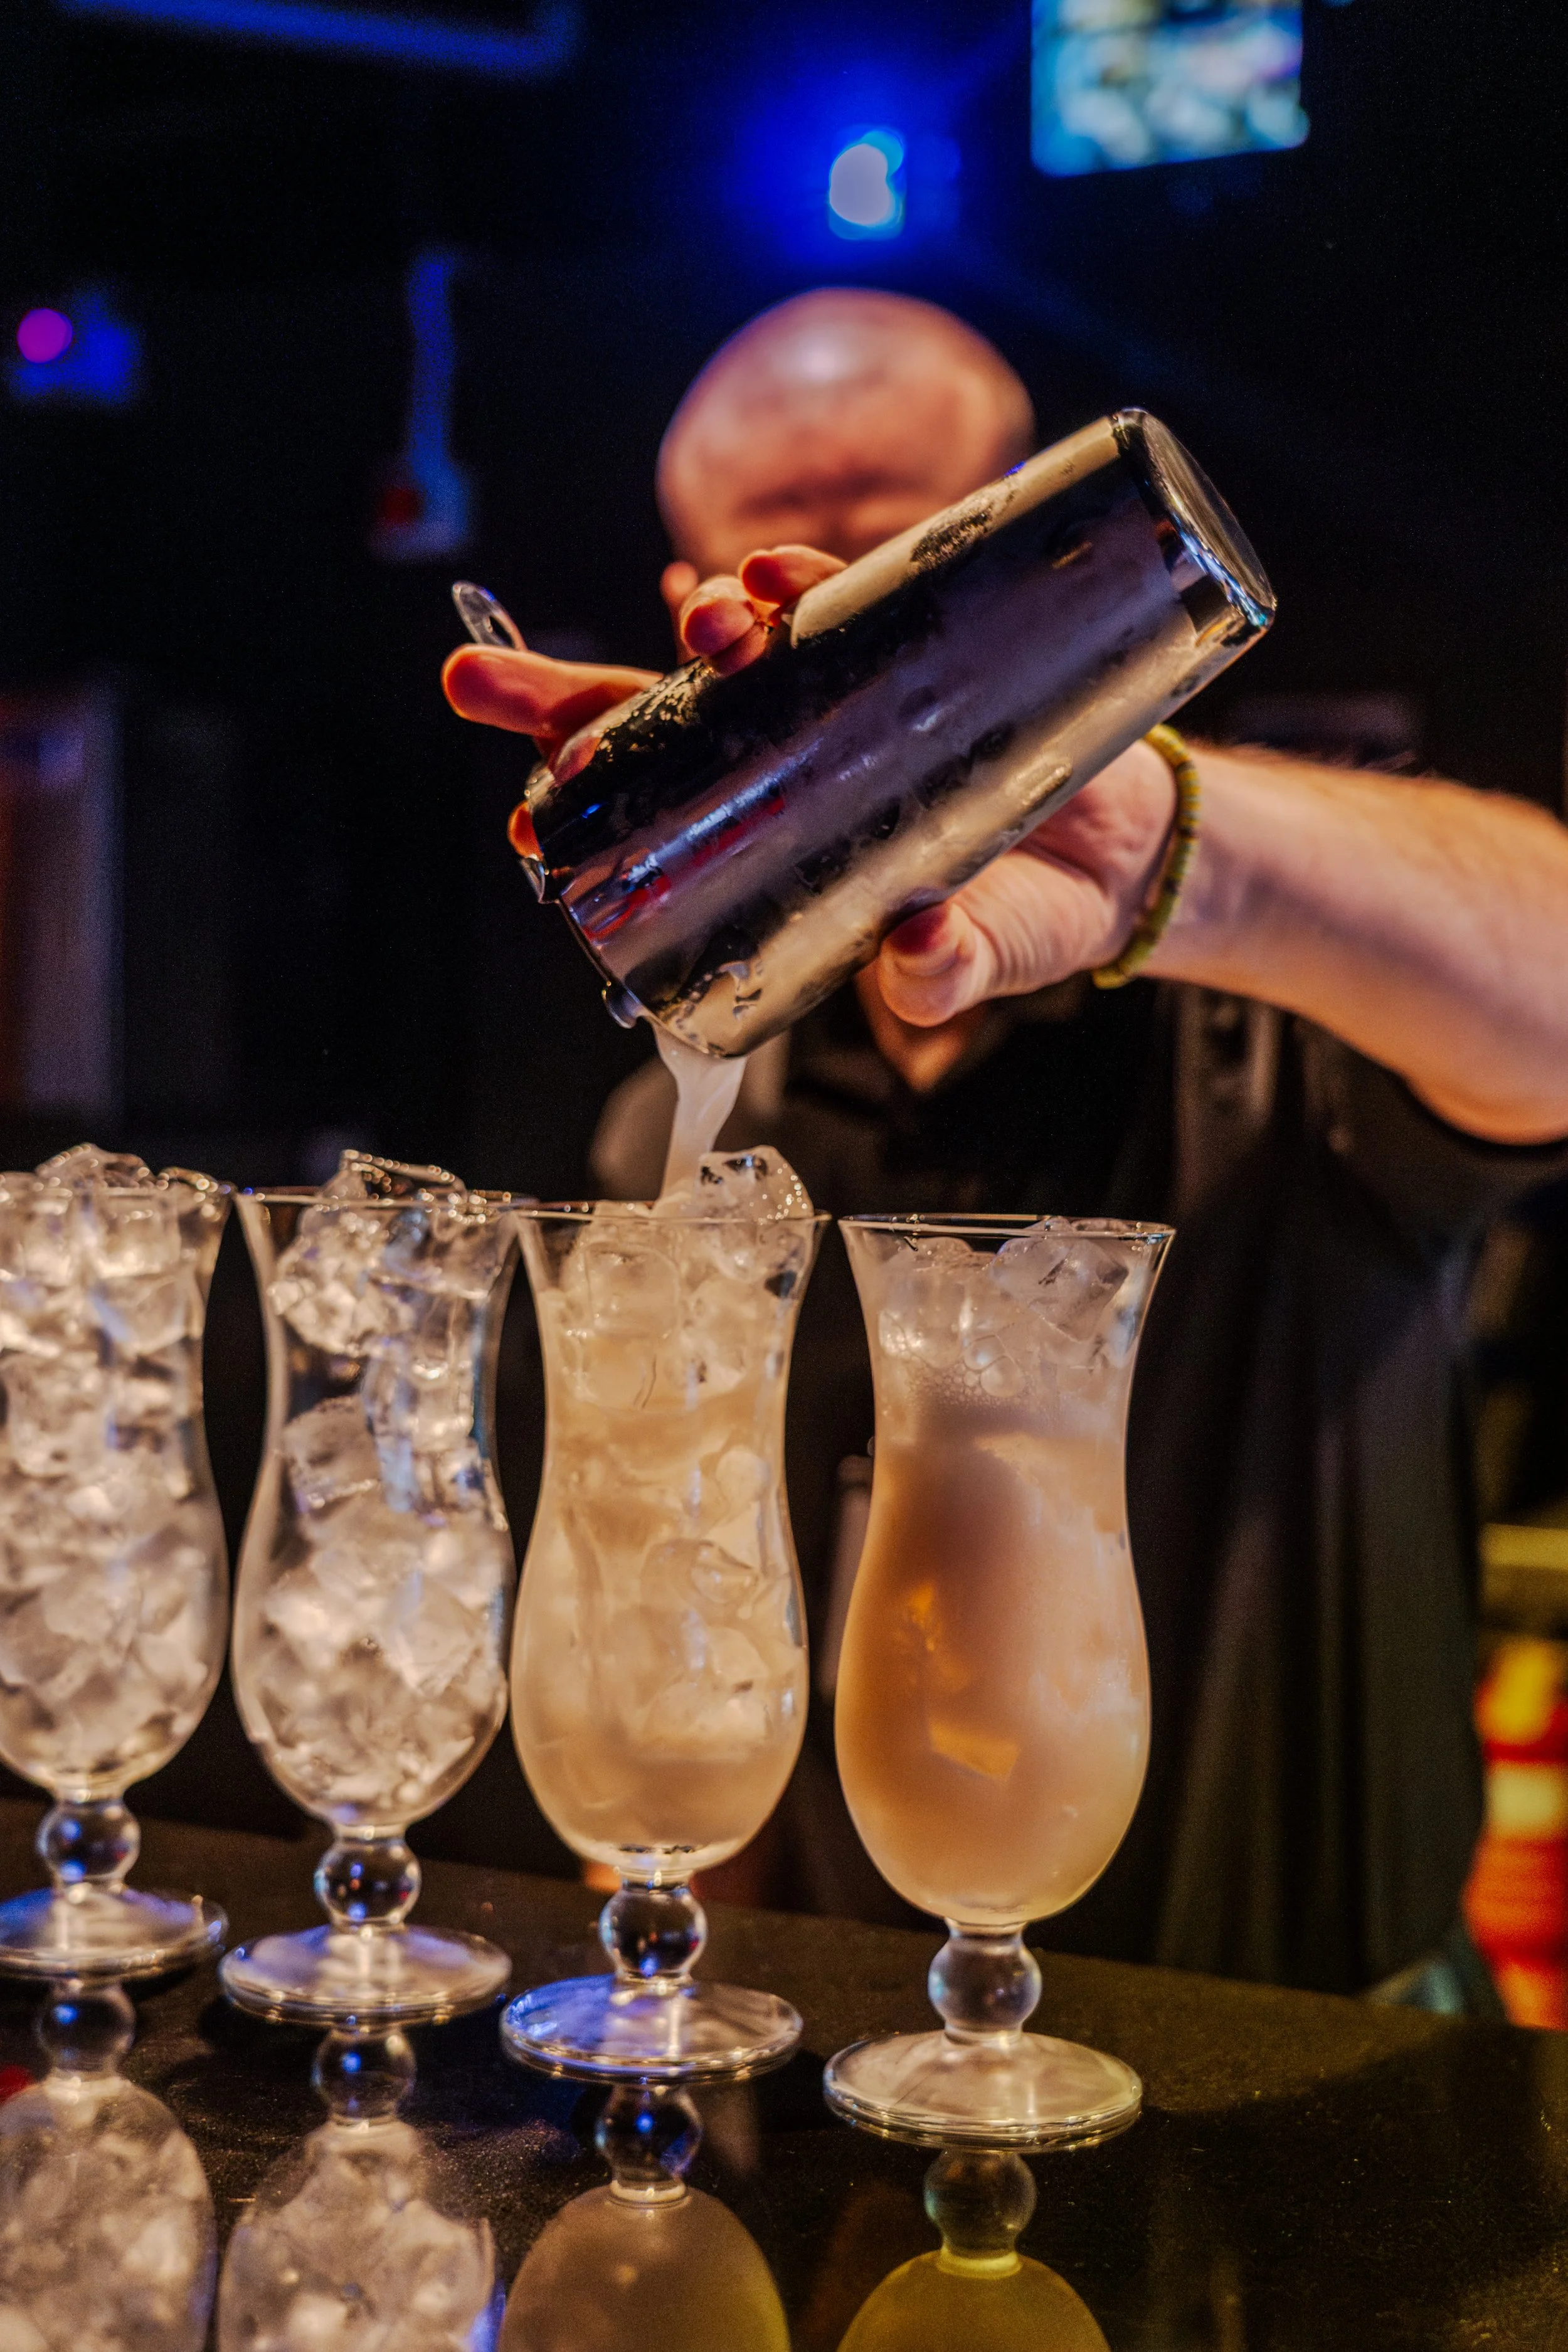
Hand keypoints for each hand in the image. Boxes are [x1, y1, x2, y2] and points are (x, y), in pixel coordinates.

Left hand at [442, 545, 1177, 1021]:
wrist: (1128, 854)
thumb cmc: (1027, 917)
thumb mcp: (981, 962)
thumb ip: (943, 973)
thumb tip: (916, 947)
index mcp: (774, 853)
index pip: (653, 832)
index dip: (583, 823)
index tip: (525, 832)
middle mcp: (785, 770)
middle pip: (648, 726)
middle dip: (557, 699)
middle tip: (478, 682)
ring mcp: (838, 701)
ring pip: (734, 655)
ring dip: (698, 629)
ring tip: (697, 617)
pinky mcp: (908, 643)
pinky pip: (840, 598)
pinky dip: (803, 580)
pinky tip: (773, 573)